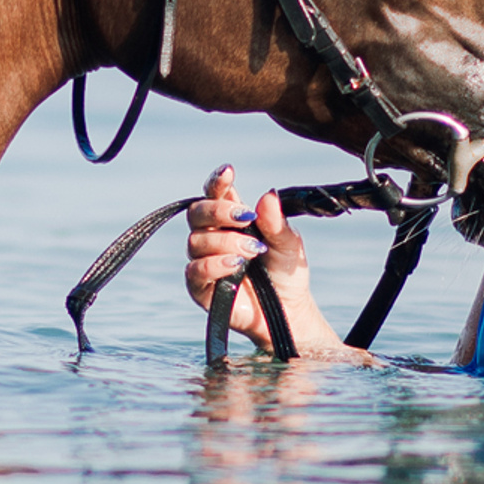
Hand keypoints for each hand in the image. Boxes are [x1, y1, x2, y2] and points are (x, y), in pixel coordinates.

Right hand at [184, 165, 352, 355]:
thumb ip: (276, 222)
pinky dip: (214, 264)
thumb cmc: (285, 273)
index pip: (215, 194)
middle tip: (245, 217)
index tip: (228, 172)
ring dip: (225, 242)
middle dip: (219, 210)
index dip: (217, 182)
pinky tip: (234, 265)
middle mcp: (213, 237)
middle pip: (197, 212)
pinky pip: (195, 270)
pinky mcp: (201, 288)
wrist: (288, 311)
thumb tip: (267, 196)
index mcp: (232, 221)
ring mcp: (204, 262)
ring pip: (196, 241)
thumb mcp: (289, 245)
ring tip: (252, 252)